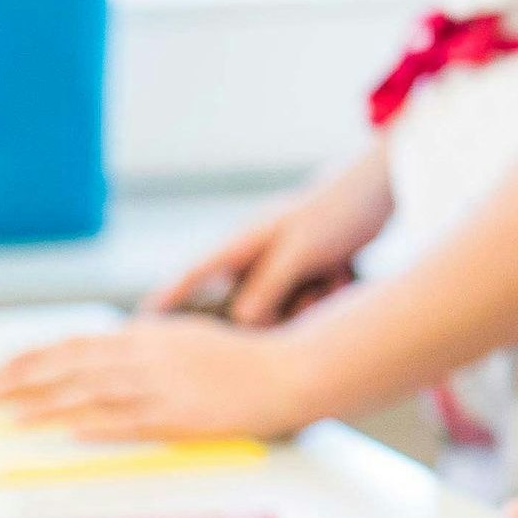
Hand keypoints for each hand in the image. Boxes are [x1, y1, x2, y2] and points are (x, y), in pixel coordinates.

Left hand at [0, 316, 316, 443]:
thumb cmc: (242, 358)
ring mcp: (162, 386)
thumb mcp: (187, 337)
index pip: (78, 345)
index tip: (3, 371)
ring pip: (92, 394)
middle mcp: (147, 356)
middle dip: (26, 382)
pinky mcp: (179, 416)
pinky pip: (128, 421)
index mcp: (148, 335)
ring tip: (12, 418)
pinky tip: (69, 432)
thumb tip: (111, 352)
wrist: (287, 371)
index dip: (36, 358)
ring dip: (48, 406)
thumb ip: (147, 344)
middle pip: (74, 368)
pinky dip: (95, 425)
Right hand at [152, 149, 391, 325]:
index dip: (164, 303)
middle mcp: (256, 254)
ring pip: (280, 307)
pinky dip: (324, 292)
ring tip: (333, 274)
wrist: (380, 188)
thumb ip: (269, 286)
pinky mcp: (306, 269)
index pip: (192, 276)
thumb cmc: (336, 210)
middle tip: (307, 293)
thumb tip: (241, 324)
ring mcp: (281, 262)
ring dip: (308, 300)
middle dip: (275, 311)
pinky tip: (344, 271)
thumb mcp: (300, 250)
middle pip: (243, 305)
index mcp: (243, 242)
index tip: (137, 329)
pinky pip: (304, 300)